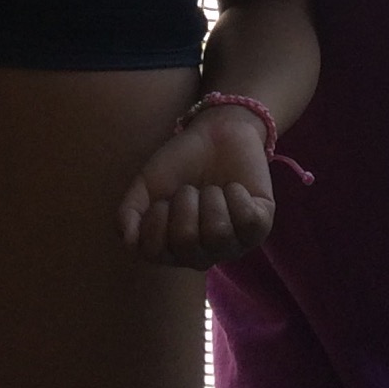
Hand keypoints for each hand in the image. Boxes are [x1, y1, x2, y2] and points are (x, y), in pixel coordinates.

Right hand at [117, 106, 276, 269]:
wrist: (217, 133)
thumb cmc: (181, 164)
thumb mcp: (147, 185)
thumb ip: (129, 212)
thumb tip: (128, 240)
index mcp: (173, 250)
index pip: (155, 251)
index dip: (155, 219)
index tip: (162, 199)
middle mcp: (203, 254)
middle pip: (188, 242)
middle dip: (184, 203)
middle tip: (190, 189)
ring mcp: (233, 244)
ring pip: (219, 234)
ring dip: (211, 198)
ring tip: (213, 188)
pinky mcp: (259, 226)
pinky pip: (248, 222)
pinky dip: (237, 196)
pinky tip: (234, 188)